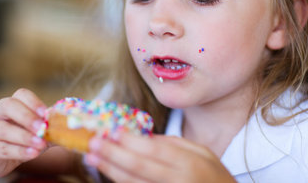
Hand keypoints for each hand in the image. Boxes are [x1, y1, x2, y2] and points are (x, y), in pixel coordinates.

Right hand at [0, 88, 47, 177]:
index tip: (46, 114)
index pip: (21, 95)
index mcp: (12, 103)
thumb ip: (53, 125)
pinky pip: (2, 148)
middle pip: (8, 106)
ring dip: (25, 137)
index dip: (34, 102)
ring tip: (40, 144)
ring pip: (4, 130)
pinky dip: (19, 151)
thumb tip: (71, 122)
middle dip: (27, 117)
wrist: (2, 159)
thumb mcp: (40, 130)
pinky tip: (32, 153)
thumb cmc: (25, 138)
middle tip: (42, 128)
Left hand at [85, 133, 235, 182]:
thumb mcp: (203, 153)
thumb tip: (144, 137)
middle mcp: (178, 181)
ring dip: (110, 170)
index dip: (130, 140)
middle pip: (138, 166)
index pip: (154, 149)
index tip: (111, 131)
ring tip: (92, 157)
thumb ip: (175, 144)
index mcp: (190, 163)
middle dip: (112, 153)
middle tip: (93, 142)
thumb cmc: (215, 177)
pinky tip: (109, 173)